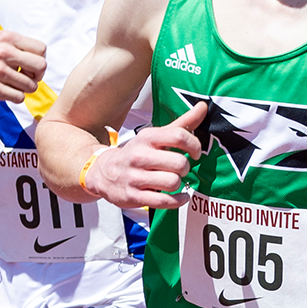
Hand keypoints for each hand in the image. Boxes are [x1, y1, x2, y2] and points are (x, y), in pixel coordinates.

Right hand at [0, 27, 46, 101]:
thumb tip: (43, 60)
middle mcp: (2, 51)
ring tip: (12, 85)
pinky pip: (19, 97)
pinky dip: (16, 97)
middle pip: (41, 67)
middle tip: (27, 79)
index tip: (30, 67)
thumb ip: (18, 46)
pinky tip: (5, 92)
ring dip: (25, 89)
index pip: (41, 49)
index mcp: (6, 37)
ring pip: (31, 86)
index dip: (40, 60)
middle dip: (37, 76)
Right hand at [83, 101, 206, 208]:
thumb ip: (182, 123)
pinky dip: (178, 201)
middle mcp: (140, 156)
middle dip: (185, 168)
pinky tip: (180, 196)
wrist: (103, 172)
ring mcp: (135, 177)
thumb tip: (203, 107)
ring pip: (173, 182)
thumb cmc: (137, 153)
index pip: (179, 136)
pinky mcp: (134, 196)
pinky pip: (164, 201)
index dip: (194, 145)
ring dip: (179, 184)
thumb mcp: (155, 136)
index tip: (195, 153)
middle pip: (179, 163)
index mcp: (147, 138)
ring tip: (174, 181)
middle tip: (180, 169)